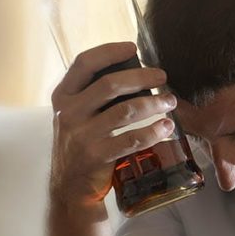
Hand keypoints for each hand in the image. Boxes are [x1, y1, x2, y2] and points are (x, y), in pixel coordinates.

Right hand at [49, 41, 176, 210]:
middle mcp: (68, 113)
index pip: (84, 63)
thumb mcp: (77, 116)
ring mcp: (81, 136)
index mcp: (63, 96)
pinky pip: (132, 139)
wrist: (70, 188)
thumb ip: (95, 96)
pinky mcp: (96, 156)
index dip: (109, 52)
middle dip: (142, 77)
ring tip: (171, 102)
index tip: (132, 47)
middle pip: (110, 84)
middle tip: (162, 76)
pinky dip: (154, 131)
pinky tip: (167, 127)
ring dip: (154, 104)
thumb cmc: (82, 144)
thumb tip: (135, 73)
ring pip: (125, 110)